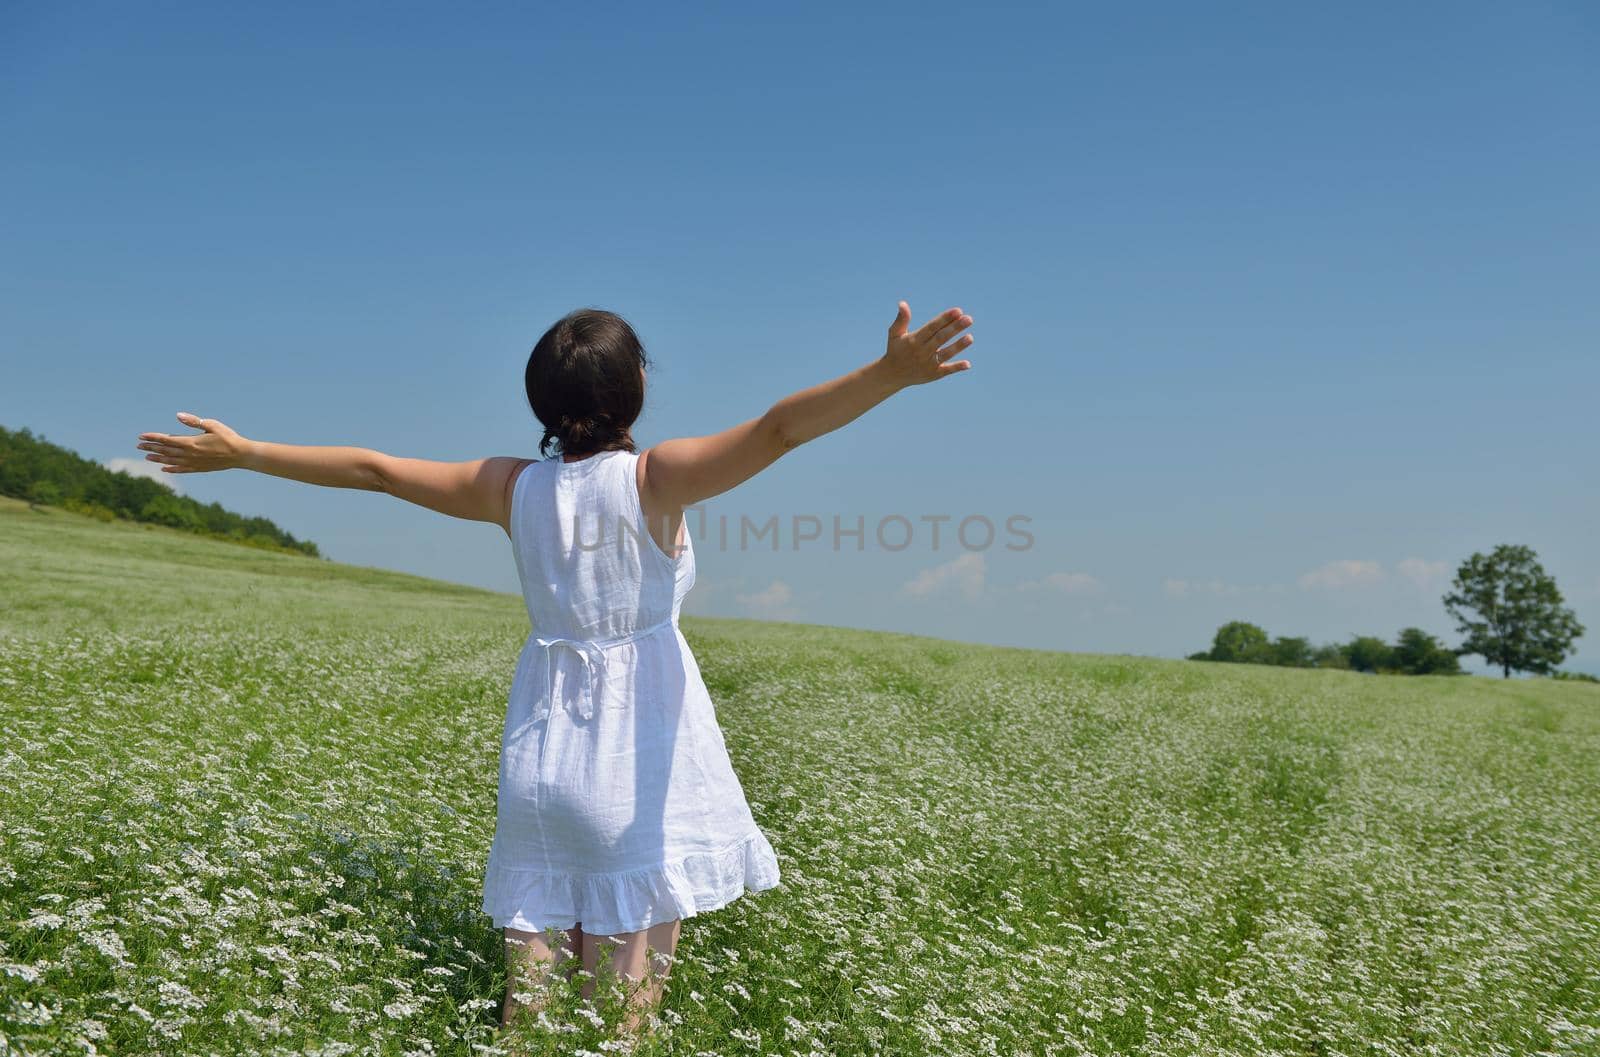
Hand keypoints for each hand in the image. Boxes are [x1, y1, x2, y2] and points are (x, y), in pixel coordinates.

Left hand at [136, 413, 250, 474]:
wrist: (241, 455)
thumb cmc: (228, 437)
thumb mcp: (212, 425)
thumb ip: (194, 421)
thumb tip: (178, 415)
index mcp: (191, 442)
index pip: (166, 439)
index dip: (153, 437)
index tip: (141, 436)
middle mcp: (189, 454)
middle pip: (166, 450)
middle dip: (151, 447)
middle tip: (138, 445)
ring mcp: (194, 462)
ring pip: (171, 460)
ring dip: (158, 458)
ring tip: (147, 457)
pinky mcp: (199, 468)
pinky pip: (181, 469)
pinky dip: (171, 468)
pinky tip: (164, 468)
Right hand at [878, 301, 974, 387]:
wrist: (892, 375)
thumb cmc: (895, 350)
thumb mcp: (894, 334)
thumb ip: (901, 319)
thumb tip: (903, 303)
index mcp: (914, 340)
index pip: (932, 327)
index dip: (945, 319)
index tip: (958, 311)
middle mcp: (922, 351)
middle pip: (941, 338)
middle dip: (955, 328)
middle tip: (969, 319)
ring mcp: (928, 364)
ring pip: (945, 353)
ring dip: (958, 346)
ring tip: (970, 337)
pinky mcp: (933, 374)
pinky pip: (946, 370)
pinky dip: (956, 367)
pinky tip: (967, 364)